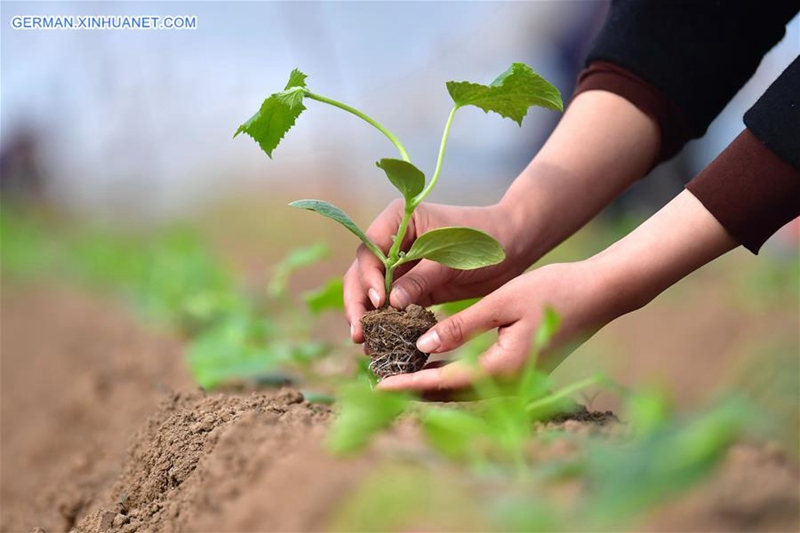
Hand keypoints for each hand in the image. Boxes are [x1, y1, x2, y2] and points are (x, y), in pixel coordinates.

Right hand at [344, 199, 537, 341]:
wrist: (513, 246)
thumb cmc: (483, 240)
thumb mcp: (451, 258)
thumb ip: (421, 278)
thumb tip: (390, 303)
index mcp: (398, 221)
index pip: (369, 250)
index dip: (367, 277)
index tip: (378, 301)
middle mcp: (392, 241)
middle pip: (362, 273)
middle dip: (359, 303)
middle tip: (359, 333)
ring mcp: (401, 265)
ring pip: (373, 293)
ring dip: (369, 318)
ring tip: (367, 344)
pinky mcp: (414, 286)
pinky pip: (394, 306)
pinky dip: (388, 323)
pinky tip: (384, 344)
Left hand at [376, 190, 738, 392]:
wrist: (599, 296)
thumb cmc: (552, 291)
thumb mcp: (502, 302)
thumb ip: (461, 326)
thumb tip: (422, 345)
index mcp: (502, 369)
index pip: (443, 381)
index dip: (407, 383)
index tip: (376, 385)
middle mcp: (508, 384)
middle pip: (450, 394)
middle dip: (413, 389)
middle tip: (378, 380)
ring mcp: (517, 382)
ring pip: (463, 390)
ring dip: (430, 383)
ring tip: (397, 372)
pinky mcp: (521, 372)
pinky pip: (478, 380)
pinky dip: (452, 374)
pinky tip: (433, 362)